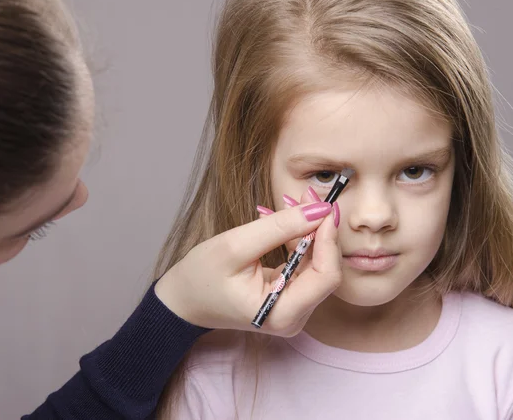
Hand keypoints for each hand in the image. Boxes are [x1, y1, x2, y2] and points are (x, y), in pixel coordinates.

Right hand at [154, 192, 341, 336]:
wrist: (184, 299)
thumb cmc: (201, 277)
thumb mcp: (235, 246)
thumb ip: (279, 228)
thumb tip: (318, 210)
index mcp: (282, 313)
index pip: (326, 276)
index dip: (328, 239)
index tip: (323, 207)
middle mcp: (294, 316)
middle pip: (325, 269)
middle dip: (319, 230)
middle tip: (308, 196)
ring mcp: (294, 308)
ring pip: (318, 263)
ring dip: (310, 230)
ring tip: (295, 200)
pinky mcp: (290, 296)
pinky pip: (305, 264)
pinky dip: (300, 239)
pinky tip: (289, 218)